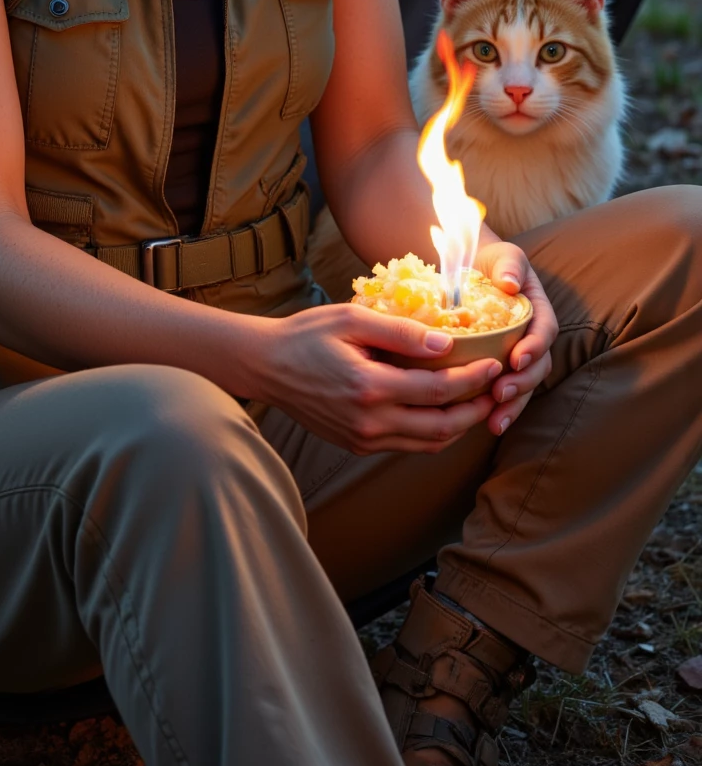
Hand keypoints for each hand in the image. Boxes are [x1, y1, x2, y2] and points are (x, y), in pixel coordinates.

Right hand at [257, 303, 500, 454]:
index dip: (472, 379)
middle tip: (498, 389)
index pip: (437, 391)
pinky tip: (444, 413)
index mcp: (369, 387)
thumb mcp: (351, 319)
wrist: (265, 366)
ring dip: (460, 427)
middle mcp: (369, 422)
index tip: (494, 363)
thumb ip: (400, 332)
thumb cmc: (307, 335)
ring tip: (480, 403)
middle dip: (477, 410)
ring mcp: (363, 440)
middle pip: (441, 426)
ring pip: (428, 444)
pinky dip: (434, 433)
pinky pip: (408, 446)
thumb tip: (446, 344)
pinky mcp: (357, 446)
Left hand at [474, 239, 558, 436]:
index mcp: (538, 310)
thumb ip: (509, 264)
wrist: (470, 267)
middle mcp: (533, 336)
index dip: (534, 347)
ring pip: (524, 385)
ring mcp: (517, 353)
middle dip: (522, 384)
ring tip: (495, 422)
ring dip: (513, 405)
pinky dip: (498, 408)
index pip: (544, 331)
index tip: (517, 359)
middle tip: (500, 394)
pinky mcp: (499, 366)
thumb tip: (510, 282)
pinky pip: (504, 389)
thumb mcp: (503, 255)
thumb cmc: (490, 260)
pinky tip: (486, 423)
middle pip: (538, 366)